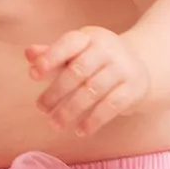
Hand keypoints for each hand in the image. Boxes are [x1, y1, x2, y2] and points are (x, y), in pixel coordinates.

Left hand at [27, 27, 150, 134]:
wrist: (140, 69)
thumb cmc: (96, 61)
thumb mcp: (75, 54)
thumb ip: (51, 54)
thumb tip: (28, 53)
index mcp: (89, 37)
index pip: (69, 43)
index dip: (50, 58)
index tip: (33, 75)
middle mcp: (108, 49)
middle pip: (78, 71)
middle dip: (56, 91)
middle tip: (41, 108)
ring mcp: (124, 68)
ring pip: (93, 91)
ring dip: (70, 110)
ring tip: (55, 124)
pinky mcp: (134, 89)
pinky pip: (112, 106)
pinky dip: (94, 120)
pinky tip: (80, 131)